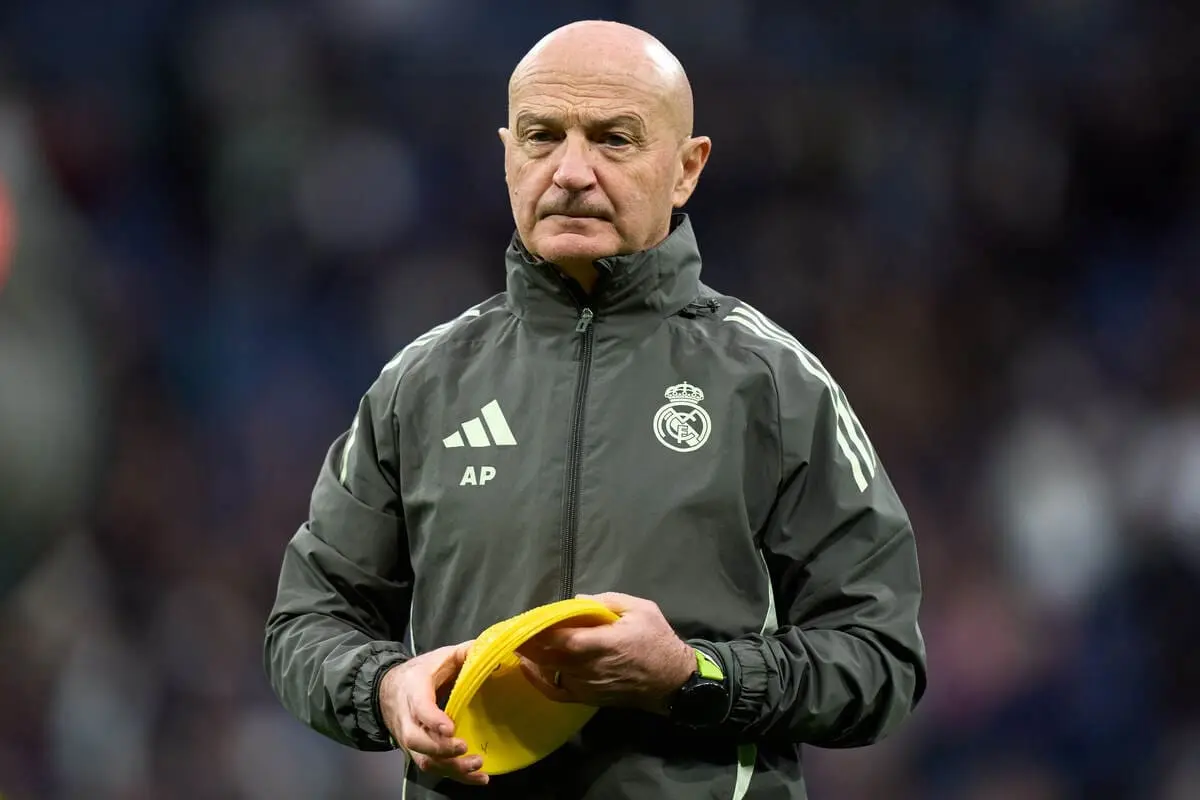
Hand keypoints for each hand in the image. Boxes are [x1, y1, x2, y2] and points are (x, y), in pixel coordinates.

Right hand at [378, 642, 488, 785]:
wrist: (386, 690)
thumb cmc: (420, 673)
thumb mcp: (439, 657)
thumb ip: (464, 653)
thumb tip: (490, 652)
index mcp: (413, 691)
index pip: (419, 708)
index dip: (433, 720)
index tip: (451, 728)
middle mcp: (408, 719)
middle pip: (417, 741)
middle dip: (441, 749)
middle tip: (464, 748)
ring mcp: (410, 740)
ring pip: (424, 760)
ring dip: (451, 768)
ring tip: (478, 767)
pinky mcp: (418, 752)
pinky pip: (433, 769)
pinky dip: (455, 776)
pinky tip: (478, 778)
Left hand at [517, 592, 695, 713]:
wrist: (671, 681)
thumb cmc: (658, 641)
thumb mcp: (641, 610)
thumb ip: (608, 601)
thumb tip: (576, 600)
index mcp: (604, 643)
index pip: (563, 638)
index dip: (540, 629)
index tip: (525, 617)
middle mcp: (590, 667)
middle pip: (548, 656)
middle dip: (527, 641)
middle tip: (512, 627)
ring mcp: (586, 685)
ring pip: (549, 671)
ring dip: (531, 657)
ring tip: (517, 640)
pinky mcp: (586, 698)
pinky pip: (555, 691)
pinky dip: (538, 680)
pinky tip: (528, 667)